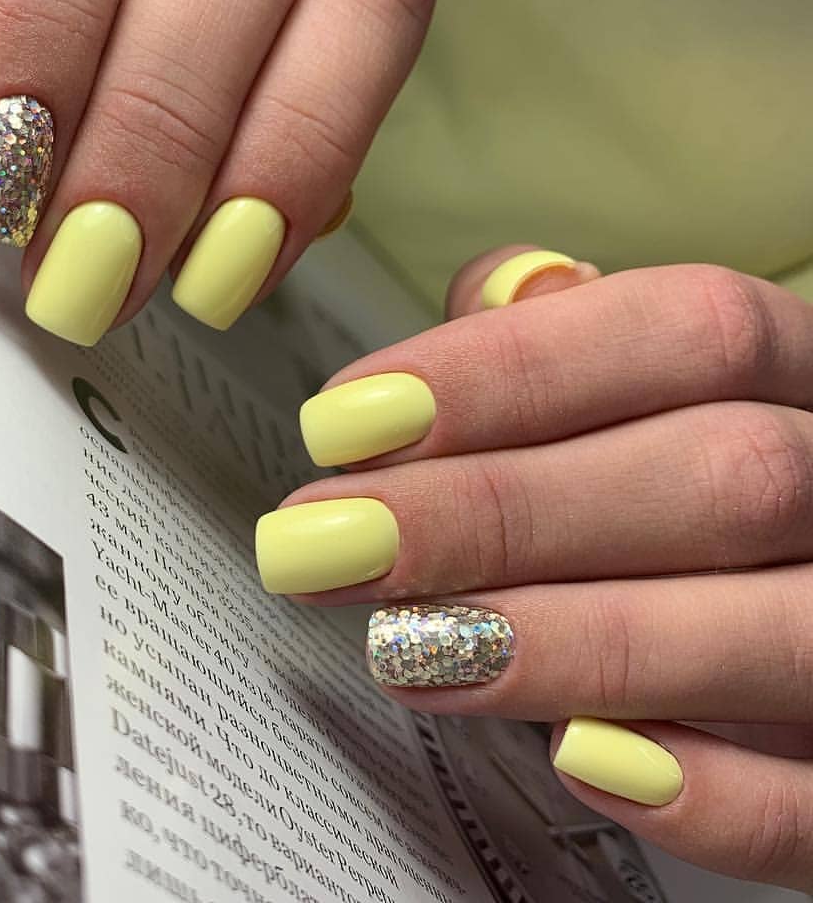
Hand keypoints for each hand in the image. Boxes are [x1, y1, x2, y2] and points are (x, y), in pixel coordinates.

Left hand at [257, 246, 812, 890]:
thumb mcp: (647, 383)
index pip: (687, 329)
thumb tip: (494, 296)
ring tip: (399, 648)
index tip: (344, 419)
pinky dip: (712, 795)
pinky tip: (574, 760)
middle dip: (497, 512)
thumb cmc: (687, 476)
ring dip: (572, 643)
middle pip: (720, 473)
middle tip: (327, 542)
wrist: (803, 594)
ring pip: (781, 633)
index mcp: (808, 372)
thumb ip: (568, 335)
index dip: (506, 371)